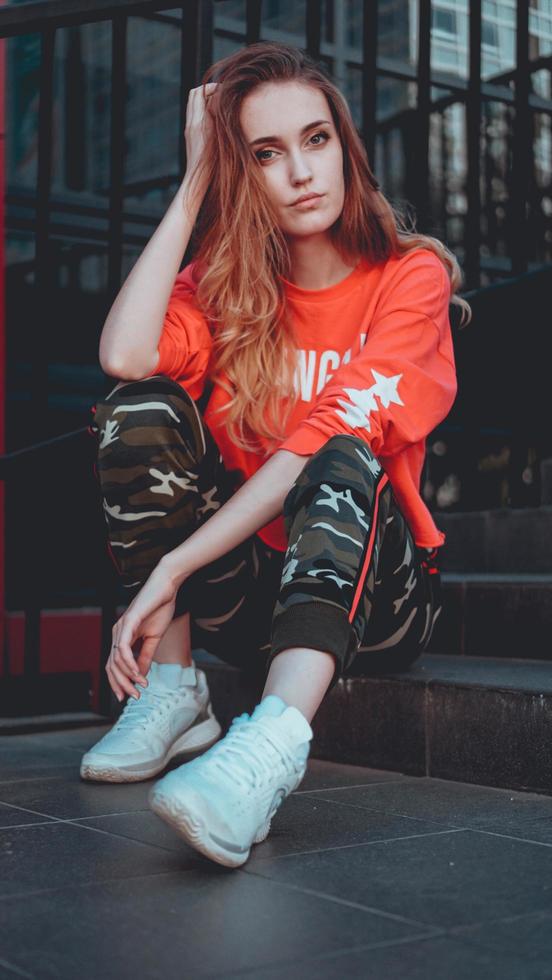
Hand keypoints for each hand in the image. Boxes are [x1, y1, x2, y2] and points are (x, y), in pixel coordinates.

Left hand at [106, 561, 179, 701]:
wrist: (166, 587)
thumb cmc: (160, 609)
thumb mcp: (154, 638)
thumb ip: (145, 657)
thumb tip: (140, 675)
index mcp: (122, 637)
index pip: (114, 665)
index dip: (119, 682)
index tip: (129, 696)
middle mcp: (117, 633)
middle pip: (112, 666)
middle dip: (122, 684)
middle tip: (134, 696)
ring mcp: (121, 627)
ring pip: (117, 659)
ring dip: (128, 677)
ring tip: (140, 686)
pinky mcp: (128, 622)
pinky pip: (124, 648)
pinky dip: (130, 663)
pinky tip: (137, 673)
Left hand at [184, 81, 217, 202]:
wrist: (198, 181)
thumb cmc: (211, 163)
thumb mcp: (218, 136)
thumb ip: (215, 113)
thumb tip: (217, 95)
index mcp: (198, 121)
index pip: (200, 92)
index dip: (212, 88)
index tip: (225, 92)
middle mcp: (191, 124)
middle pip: (194, 95)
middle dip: (207, 91)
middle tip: (221, 96)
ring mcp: (189, 130)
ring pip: (193, 105)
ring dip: (204, 101)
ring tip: (219, 107)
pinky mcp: (190, 137)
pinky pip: (194, 116)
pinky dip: (202, 112)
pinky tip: (214, 121)